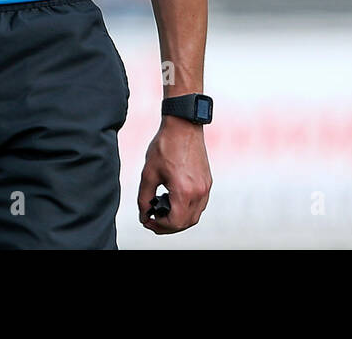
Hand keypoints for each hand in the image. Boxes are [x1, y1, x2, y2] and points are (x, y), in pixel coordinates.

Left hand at [138, 116, 211, 233]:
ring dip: (178, 219)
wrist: (183, 125)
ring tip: (162, 211)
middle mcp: (199, 191)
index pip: (175, 223)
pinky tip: (173, 201)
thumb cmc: (165, 145)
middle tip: (153, 219)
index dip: (159, 226)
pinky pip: (199, 205)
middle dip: (168, 226)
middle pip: (185, 223)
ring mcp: (206, 187)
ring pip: (194, 216)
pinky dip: (186, 209)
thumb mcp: (148, 173)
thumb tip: (144, 214)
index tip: (148, 220)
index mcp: (184, 190)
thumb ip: (144, 198)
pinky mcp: (207, 182)